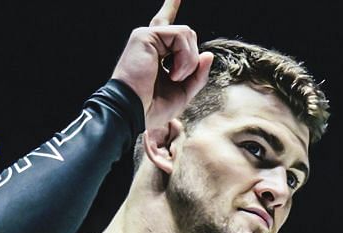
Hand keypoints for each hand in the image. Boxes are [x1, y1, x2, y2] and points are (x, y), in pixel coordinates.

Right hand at [110, 0, 213, 129]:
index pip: (166, 26)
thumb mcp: (184, 92)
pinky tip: (173, 74)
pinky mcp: (145, 35)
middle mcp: (151, 42)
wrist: (135, 111)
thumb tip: (208, 54)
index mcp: (157, 53)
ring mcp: (147, 36)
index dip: (170, 7)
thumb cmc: (153, 106)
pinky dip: (185, 58)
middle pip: (188, 36)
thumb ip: (197, 74)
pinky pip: (181, 36)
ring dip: (189, 61)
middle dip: (192, 61)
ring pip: (187, 34)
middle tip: (178, 80)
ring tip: (175, 78)